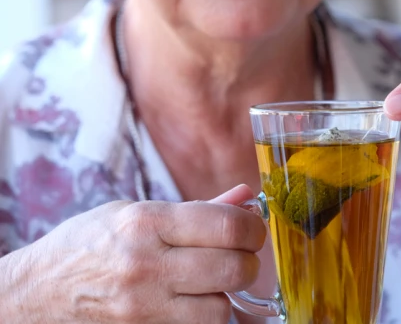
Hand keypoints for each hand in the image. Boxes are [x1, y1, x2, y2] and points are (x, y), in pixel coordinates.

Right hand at [10, 184, 264, 323]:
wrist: (35, 293)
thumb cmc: (87, 245)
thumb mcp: (134, 212)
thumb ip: (196, 210)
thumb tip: (247, 200)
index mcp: (145, 223)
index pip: (226, 227)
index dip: (252, 229)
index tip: (252, 230)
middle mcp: (146, 265)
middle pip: (233, 269)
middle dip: (248, 262)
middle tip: (239, 256)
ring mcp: (142, 307)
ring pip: (221, 309)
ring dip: (225, 295)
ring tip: (209, 282)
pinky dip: (204, 316)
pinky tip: (191, 302)